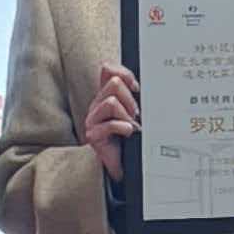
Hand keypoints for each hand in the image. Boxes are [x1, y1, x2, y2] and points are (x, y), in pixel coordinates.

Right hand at [81, 62, 140, 181]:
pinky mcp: (93, 135)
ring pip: (112, 102)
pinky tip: (128, 133)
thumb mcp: (133, 112)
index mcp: (106, 95)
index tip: (136, 88)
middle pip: (114, 83)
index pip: (108, 70)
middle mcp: (97, 104)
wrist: (121, 162)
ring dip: (127, 114)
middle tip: (135, 114)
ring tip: (131, 125)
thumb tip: (140, 84)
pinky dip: (123, 127)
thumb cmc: (127, 137)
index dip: (124, 74)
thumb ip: (135, 96)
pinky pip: (110, 124)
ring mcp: (93, 119)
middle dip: (130, 98)